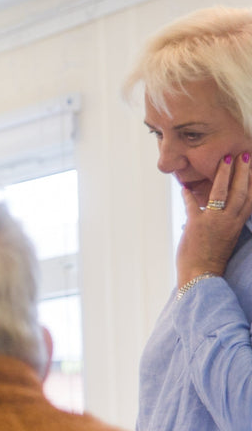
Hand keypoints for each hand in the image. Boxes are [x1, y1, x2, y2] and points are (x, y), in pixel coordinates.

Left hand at [177, 151, 251, 285]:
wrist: (201, 276)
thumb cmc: (212, 259)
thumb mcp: (226, 237)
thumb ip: (227, 222)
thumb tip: (218, 208)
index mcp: (237, 224)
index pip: (250, 198)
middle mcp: (228, 221)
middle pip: (240, 191)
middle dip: (244, 171)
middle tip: (244, 154)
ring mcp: (213, 221)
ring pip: (222, 192)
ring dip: (224, 173)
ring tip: (226, 158)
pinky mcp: (195, 224)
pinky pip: (192, 204)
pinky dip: (188, 194)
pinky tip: (185, 186)